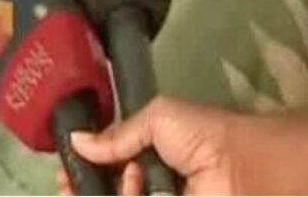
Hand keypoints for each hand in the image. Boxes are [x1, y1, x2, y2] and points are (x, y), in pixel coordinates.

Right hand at [55, 97, 237, 194]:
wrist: (243, 168)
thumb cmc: (202, 136)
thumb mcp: (157, 118)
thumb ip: (116, 134)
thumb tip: (75, 141)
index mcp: (145, 153)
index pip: (104, 162)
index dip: (82, 166)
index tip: (64, 169)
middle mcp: (146, 181)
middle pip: (103, 189)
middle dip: (84, 186)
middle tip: (70, 184)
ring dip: (110, 192)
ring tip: (134, 180)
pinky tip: (136, 189)